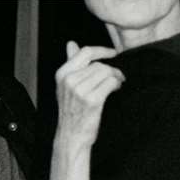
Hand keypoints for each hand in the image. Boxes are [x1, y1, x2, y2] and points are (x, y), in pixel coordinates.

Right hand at [51, 43, 124, 179]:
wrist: (71, 136)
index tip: (113, 53)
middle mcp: (69, 80)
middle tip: (117, 77)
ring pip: (106, 72)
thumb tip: (71, 43)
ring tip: (116, 84)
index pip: (85, 52)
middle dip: (111, 69)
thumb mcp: (66, 85)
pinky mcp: (92, 100)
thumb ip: (70, 62)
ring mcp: (80, 90)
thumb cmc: (72, 110)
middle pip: (98, 64)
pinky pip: (110, 83)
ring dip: (115, 77)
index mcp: (62, 73)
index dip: (102, 50)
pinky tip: (116, 89)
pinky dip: (116, 84)